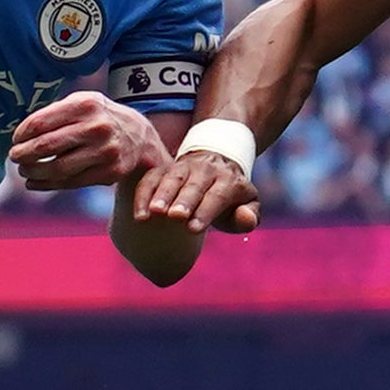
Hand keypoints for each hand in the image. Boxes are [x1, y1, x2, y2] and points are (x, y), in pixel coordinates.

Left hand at [9, 94, 163, 194]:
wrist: (139, 135)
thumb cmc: (99, 117)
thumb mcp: (82, 102)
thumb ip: (54, 113)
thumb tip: (21, 135)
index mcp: (85, 105)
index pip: (41, 122)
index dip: (22, 134)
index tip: (15, 140)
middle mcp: (97, 127)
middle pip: (47, 145)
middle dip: (23, 154)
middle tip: (14, 156)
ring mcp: (105, 152)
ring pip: (57, 168)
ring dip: (33, 172)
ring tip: (24, 171)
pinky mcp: (109, 173)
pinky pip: (71, 183)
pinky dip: (47, 185)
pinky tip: (35, 183)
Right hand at [131, 145, 262, 235]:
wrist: (217, 161)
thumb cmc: (230, 194)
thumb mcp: (247, 203)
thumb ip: (249, 216)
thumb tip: (246, 218)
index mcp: (229, 180)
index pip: (217, 195)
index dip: (205, 211)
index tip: (193, 229)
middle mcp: (206, 170)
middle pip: (194, 184)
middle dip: (184, 200)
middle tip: (174, 216)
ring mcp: (184, 166)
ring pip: (172, 177)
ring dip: (162, 194)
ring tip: (154, 212)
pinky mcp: (166, 167)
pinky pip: (153, 177)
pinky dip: (144, 194)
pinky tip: (140, 214)